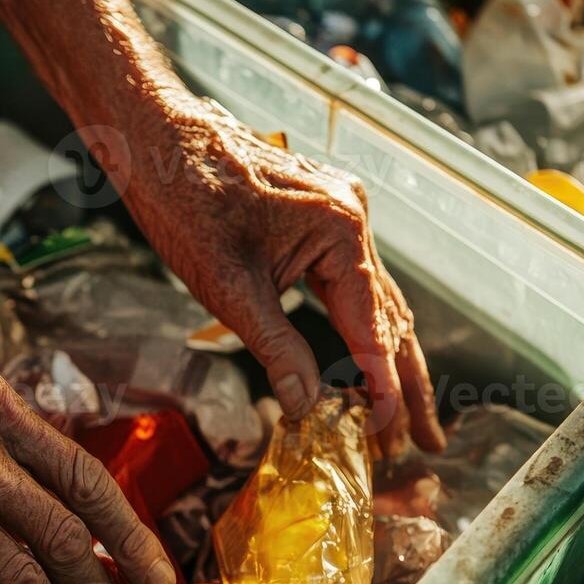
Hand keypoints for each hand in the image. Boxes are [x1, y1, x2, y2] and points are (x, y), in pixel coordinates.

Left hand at [120, 100, 444, 455]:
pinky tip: (367, 363)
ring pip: (376, 300)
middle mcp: (354, 218)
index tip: (389, 434)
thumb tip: (306, 406)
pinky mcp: (321, 216)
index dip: (383, 387)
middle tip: (426, 442)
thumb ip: (276, 349)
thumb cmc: (186, 202)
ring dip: (388, 360)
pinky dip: (361, 326)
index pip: (374, 328)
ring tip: (403, 418)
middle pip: (392, 317)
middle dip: (406, 384)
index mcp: (342, 231)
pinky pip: (352, 281)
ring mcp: (340, 214)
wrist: (157, 141)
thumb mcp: (229, 289)